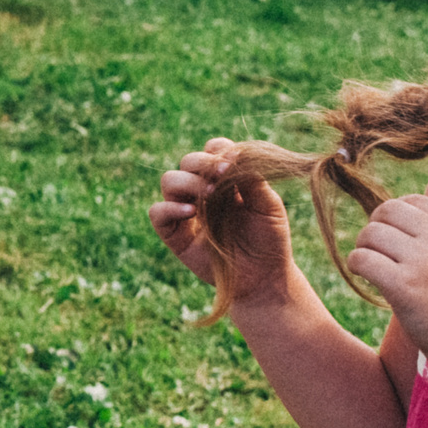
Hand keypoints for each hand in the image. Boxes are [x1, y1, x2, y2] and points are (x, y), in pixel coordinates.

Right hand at [151, 140, 295, 310]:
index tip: (232, 164)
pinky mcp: (174, 234)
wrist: (264, 277)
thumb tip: (232, 155)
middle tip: (220, 177)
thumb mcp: (269, 205)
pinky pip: (157, 212)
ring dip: (187, 182)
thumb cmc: (270, 240)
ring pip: (169, 180)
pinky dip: (170, 208)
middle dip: (202, 164)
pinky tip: (191, 213)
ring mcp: (186, 211)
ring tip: (207, 196)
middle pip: (188, 160)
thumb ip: (252, 179)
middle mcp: (202, 191)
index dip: (219, 151)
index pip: (212, 150)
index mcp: (224, 179)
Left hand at [346, 196, 427, 360]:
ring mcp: (424, 261)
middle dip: (376, 227)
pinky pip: (362, 259)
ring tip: (371, 267)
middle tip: (376, 250)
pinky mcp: (404, 285)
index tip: (393, 237)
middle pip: (388, 210)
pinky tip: (364, 276)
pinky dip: (356, 265)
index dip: (395, 216)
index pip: (414, 200)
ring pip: (371, 233)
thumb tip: (393, 216)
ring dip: (363, 248)